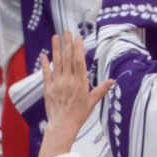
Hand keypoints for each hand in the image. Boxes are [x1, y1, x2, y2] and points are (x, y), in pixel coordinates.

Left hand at [38, 30, 113, 156]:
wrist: (63, 125)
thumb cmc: (79, 114)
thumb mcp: (93, 102)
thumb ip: (101, 89)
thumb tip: (112, 81)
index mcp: (81, 82)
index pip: (79, 61)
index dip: (78, 48)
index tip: (77, 37)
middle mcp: (69, 80)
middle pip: (68, 58)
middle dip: (67, 43)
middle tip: (66, 31)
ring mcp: (58, 83)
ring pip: (57, 63)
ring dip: (56, 49)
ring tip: (56, 37)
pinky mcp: (48, 88)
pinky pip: (46, 73)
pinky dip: (45, 64)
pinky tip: (44, 54)